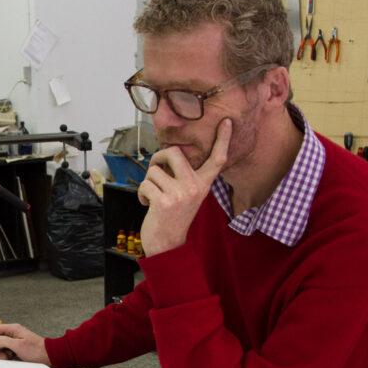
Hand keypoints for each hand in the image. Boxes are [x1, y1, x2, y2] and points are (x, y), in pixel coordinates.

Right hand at [0, 322, 50, 365]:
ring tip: (9, 358)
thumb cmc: (37, 351)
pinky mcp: (15, 350)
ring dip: (0, 355)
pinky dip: (4, 358)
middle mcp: (11, 334)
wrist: (50, 357)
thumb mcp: (18, 346)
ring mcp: (13, 342)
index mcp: (11, 329)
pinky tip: (11, 359)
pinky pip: (4, 353)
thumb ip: (3, 342)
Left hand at [137, 118, 230, 254]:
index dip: (222, 140)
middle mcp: (195, 187)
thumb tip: (168, 154)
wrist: (167, 245)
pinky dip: (141, 194)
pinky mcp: (165, 201)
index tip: (226, 122)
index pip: (216, 160)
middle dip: (159, 156)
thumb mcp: (187, 196)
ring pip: (154, 170)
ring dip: (148, 183)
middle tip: (156, 169)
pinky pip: (145, 184)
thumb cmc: (173, 217)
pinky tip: (148, 204)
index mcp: (203, 184)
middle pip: (175, 152)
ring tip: (154, 196)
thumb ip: (183, 176)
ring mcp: (180, 194)